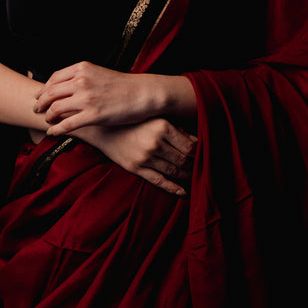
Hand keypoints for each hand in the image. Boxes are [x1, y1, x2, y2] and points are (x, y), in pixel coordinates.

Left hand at [34, 61, 157, 135]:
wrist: (143, 93)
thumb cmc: (124, 85)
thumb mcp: (99, 73)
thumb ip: (82, 77)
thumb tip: (66, 86)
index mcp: (82, 68)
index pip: (54, 78)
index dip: (44, 88)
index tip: (40, 95)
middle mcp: (81, 81)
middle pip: (50, 93)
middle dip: (40, 102)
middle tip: (37, 109)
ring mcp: (86, 98)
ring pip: (55, 108)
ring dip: (47, 116)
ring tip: (47, 120)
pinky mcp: (93, 115)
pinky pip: (67, 124)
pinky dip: (56, 129)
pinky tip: (53, 132)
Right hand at [79, 119, 197, 196]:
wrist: (102, 127)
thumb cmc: (132, 119)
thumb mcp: (156, 116)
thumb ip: (176, 127)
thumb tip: (196, 141)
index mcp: (162, 126)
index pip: (190, 146)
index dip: (200, 152)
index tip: (205, 153)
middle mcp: (155, 143)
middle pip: (184, 160)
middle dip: (195, 165)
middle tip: (203, 167)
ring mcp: (145, 158)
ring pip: (174, 172)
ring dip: (187, 176)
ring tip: (195, 176)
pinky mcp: (136, 168)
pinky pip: (159, 181)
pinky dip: (173, 188)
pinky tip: (183, 191)